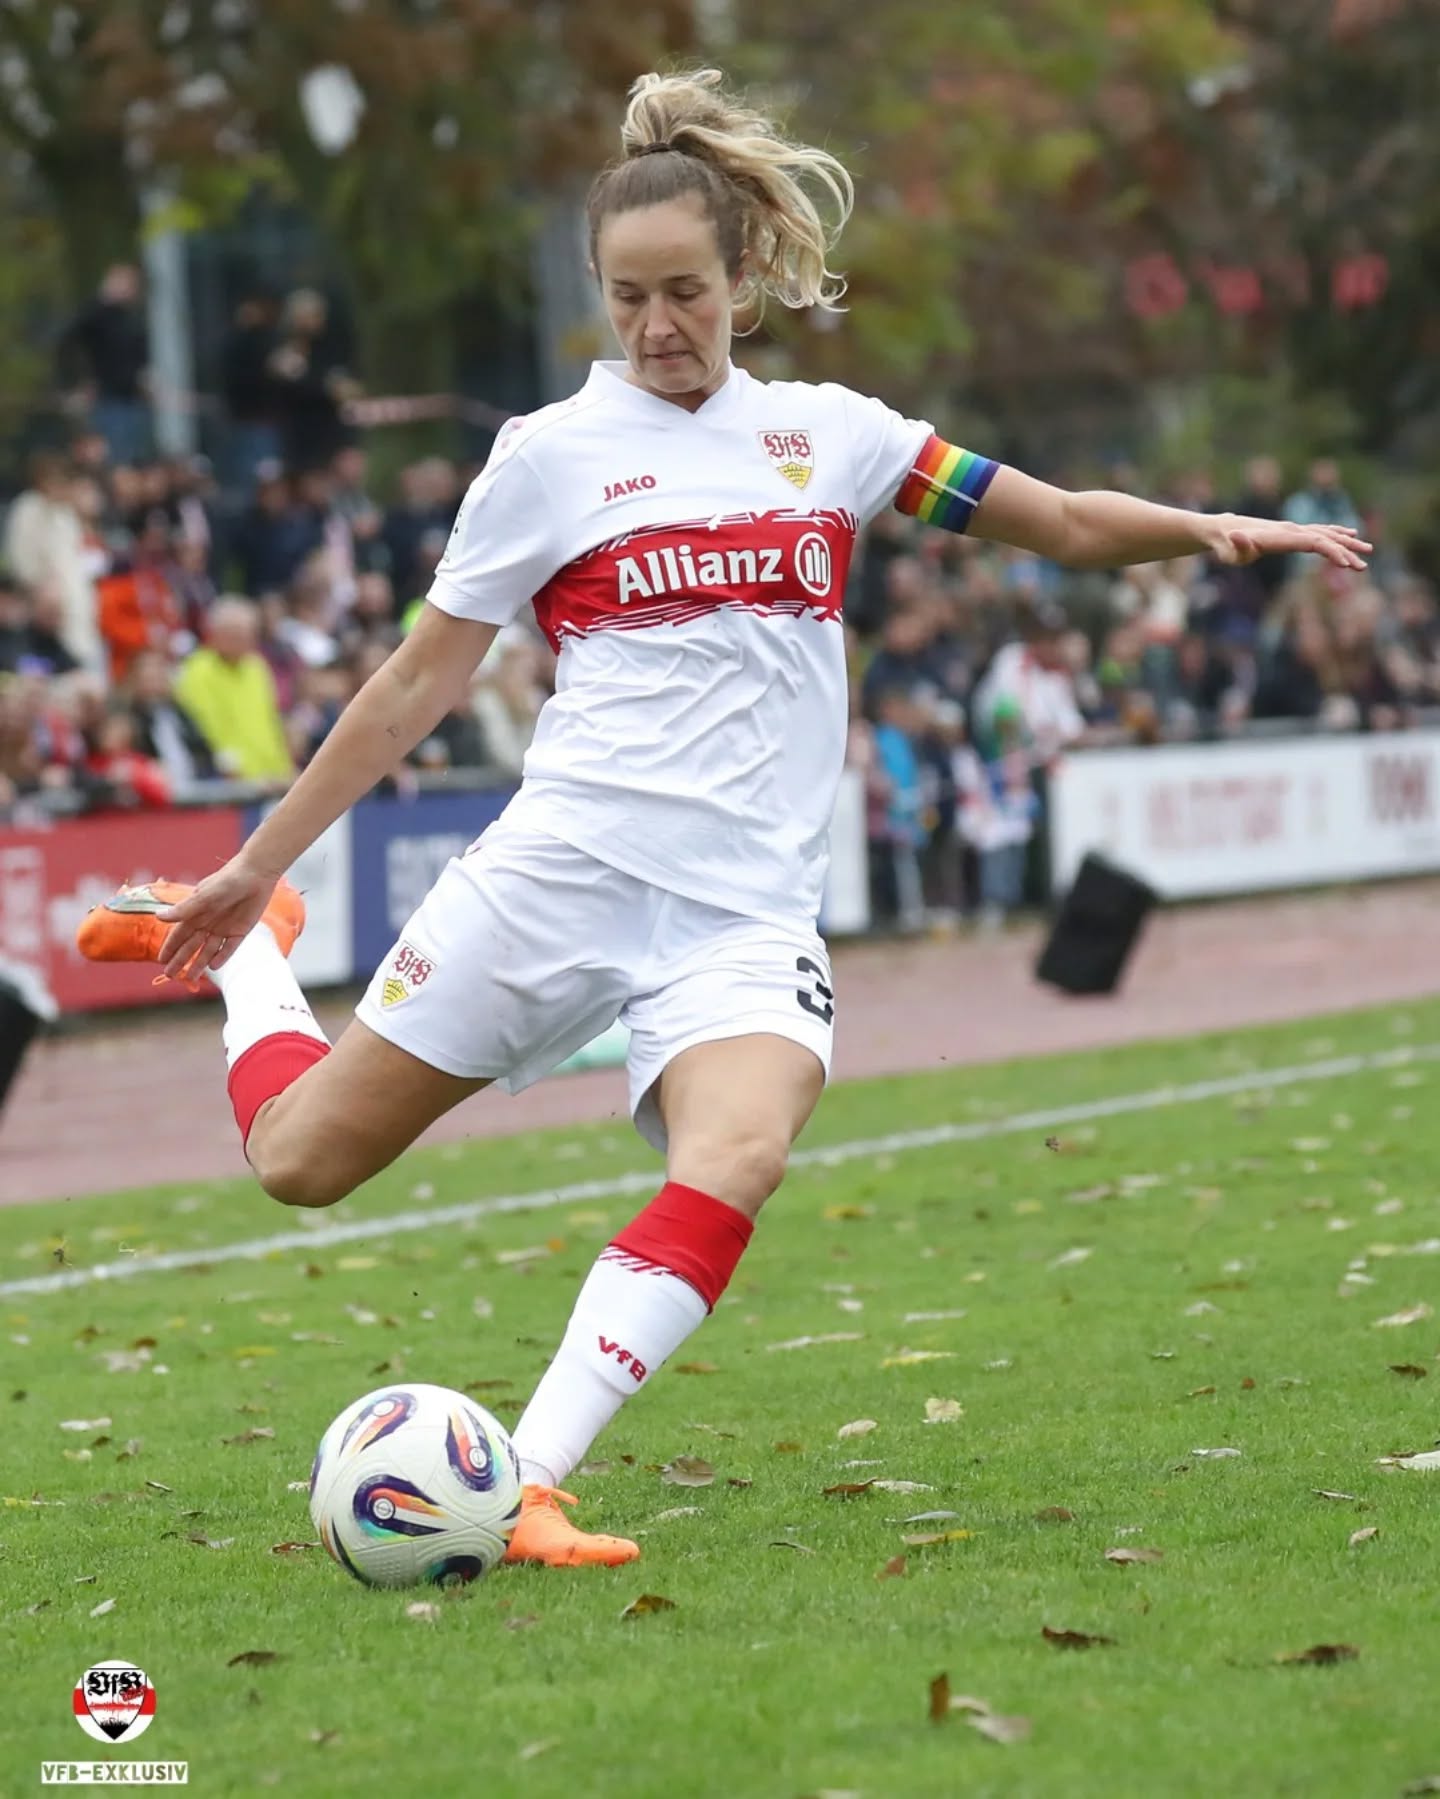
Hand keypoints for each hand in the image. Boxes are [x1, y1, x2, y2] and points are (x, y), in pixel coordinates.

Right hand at [156, 853, 282, 981]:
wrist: (256, 874)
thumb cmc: (226, 880)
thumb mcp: (204, 896)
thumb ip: (184, 909)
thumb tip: (158, 917)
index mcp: (196, 912)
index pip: (179, 934)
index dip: (170, 947)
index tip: (161, 960)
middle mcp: (208, 922)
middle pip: (191, 946)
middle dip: (180, 960)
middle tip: (171, 975)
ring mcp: (224, 928)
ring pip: (209, 950)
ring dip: (199, 963)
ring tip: (191, 978)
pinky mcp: (241, 931)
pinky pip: (229, 948)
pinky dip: (222, 957)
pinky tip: (213, 967)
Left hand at [1208, 513, 1370, 570]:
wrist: (1222, 530)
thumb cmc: (1225, 546)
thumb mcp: (1227, 550)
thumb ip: (1236, 546)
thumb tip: (1236, 535)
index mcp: (1282, 536)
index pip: (1312, 542)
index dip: (1330, 552)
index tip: (1346, 564)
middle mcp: (1291, 529)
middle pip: (1324, 538)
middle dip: (1345, 551)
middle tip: (1363, 566)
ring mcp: (1292, 529)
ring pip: (1325, 533)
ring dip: (1346, 542)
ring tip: (1367, 551)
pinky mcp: (1291, 531)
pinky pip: (1318, 531)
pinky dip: (1336, 532)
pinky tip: (1350, 534)